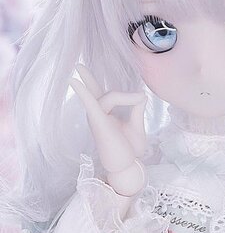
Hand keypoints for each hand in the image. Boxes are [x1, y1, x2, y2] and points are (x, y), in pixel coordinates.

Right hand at [68, 63, 147, 196]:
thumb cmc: (130, 149)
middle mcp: (99, 114)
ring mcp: (97, 118)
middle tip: (79, 65)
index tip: (142, 97)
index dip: (119, 90)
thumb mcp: (136, 125)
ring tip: (139, 99)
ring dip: (127, 96)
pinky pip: (90, 103)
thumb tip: (141, 94)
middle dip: (87, 78)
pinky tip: (74, 81)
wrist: (128, 167)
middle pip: (94, 91)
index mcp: (107, 114)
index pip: (106, 94)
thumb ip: (136, 108)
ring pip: (109, 95)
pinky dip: (82, 91)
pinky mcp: (99, 123)